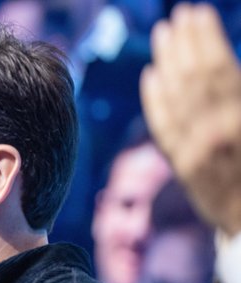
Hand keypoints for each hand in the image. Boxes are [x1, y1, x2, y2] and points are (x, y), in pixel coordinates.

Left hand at [141, 3, 240, 235]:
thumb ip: (240, 93)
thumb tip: (222, 64)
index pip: (218, 67)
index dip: (204, 37)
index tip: (196, 13)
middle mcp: (216, 134)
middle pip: (191, 78)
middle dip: (184, 42)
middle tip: (177, 16)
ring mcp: (195, 152)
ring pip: (173, 98)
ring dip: (166, 61)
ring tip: (163, 34)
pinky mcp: (183, 166)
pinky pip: (163, 128)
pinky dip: (154, 99)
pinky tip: (151, 76)